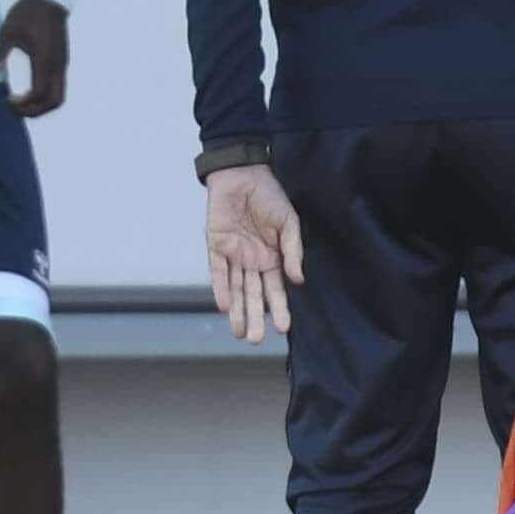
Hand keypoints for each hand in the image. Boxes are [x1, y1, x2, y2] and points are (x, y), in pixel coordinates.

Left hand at [0, 0, 71, 119]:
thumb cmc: (27, 13)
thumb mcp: (8, 32)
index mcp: (44, 59)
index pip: (40, 94)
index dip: (24, 105)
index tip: (7, 102)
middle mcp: (57, 65)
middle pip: (54, 102)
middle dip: (36, 111)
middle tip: (16, 109)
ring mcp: (62, 64)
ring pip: (59, 96)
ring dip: (42, 105)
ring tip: (22, 103)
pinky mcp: (62, 61)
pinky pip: (58, 86)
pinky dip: (46, 95)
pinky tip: (29, 91)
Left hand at [203, 163, 304, 343]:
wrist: (243, 173)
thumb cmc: (269, 196)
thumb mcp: (289, 222)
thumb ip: (293, 250)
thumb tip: (298, 280)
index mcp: (273, 257)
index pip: (275, 289)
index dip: (279, 308)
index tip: (283, 328)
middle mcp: (253, 261)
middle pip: (253, 295)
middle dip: (255, 318)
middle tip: (256, 340)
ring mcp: (234, 255)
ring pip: (235, 289)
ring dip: (237, 311)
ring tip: (240, 333)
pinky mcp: (216, 246)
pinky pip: (218, 271)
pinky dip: (220, 288)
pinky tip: (224, 306)